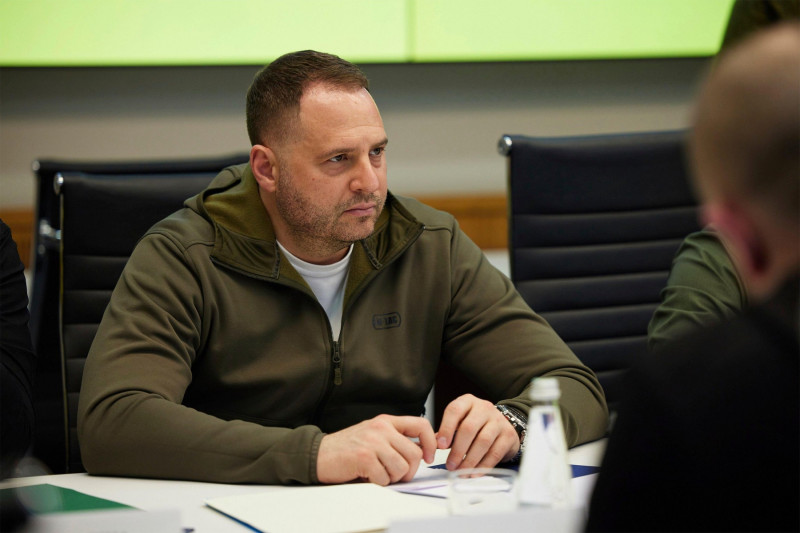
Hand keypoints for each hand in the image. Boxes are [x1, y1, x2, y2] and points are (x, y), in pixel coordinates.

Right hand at [317, 415, 435, 485]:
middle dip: (409, 471)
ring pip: (402, 468)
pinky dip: (378, 483)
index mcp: (386, 421)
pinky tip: (367, 476)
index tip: (428, 456)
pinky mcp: (364, 457)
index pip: (421, 425)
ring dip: (393, 478)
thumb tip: (423, 450)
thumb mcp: (375, 435)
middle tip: (396, 474)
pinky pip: (385, 478)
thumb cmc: (348, 448)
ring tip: (379, 473)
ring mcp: (373, 442)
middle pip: (414, 454)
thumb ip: (396, 439)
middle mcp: (381, 428)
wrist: (318, 454)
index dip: (430, 443)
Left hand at [435, 394, 519, 469]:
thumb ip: (447, 432)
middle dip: (457, 450)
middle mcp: (484, 408)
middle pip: (469, 428)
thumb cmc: (477, 424)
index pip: (455, 410)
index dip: (446, 428)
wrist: (504, 424)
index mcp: (468, 402)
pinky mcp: (508, 436)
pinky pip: (495, 453)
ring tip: (461, 471)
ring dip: (470, 460)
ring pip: (483, 442)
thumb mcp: (461, 421)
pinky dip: (483, 466)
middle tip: (450, 465)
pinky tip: (474, 473)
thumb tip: (431, 446)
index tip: (440, 446)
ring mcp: (498, 421)